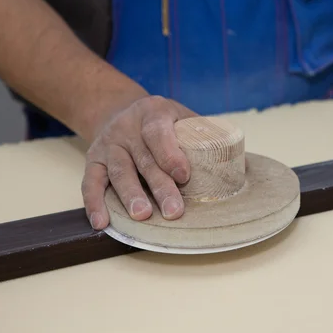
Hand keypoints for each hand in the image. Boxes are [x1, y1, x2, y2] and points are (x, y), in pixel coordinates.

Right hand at [81, 95, 196, 229]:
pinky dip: (95, 203)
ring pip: (119, 172)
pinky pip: (90, 182)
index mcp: (154, 113)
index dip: (171, 155)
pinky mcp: (93, 160)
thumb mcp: (182, 117)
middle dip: (159, 187)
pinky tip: (102, 222)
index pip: (160, 133)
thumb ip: (206, 136)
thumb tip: (241, 167)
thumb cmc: (163, 121)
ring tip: (142, 216)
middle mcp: (127, 128)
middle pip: (144, 159)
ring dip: (131, 196)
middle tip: (174, 211)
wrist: (120, 110)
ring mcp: (109, 144)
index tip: (184, 176)